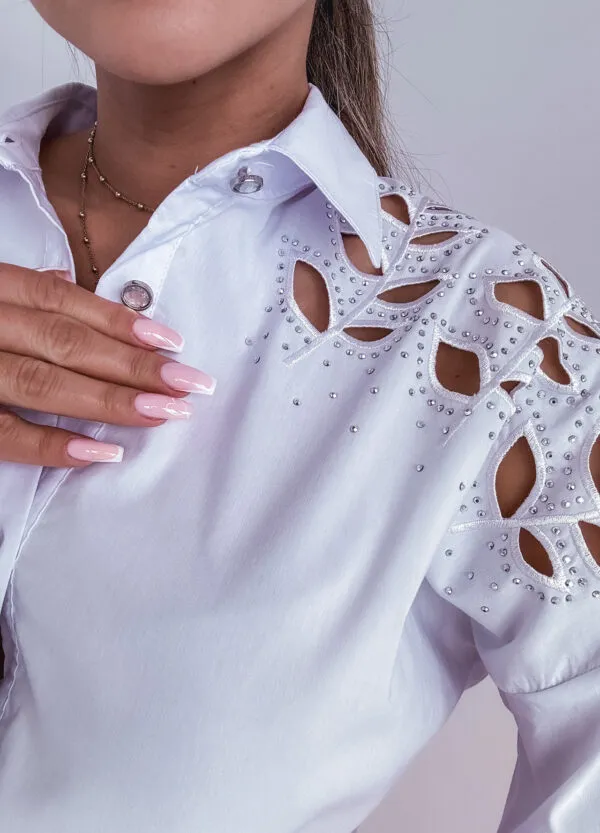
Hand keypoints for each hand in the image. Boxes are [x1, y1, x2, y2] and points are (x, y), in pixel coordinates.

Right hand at [0, 264, 215, 467]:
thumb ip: (22, 292)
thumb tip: (64, 277)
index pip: (60, 300)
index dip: (118, 321)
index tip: (173, 343)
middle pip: (65, 342)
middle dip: (132, 364)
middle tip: (188, 384)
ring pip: (42, 384)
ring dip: (108, 400)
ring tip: (162, 412)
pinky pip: (7, 435)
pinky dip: (53, 445)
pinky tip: (104, 453)